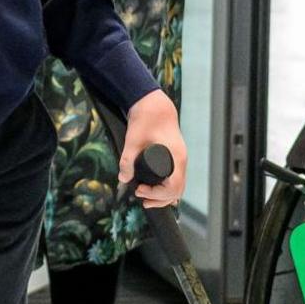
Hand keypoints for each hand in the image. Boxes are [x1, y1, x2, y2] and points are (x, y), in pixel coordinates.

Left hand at [117, 90, 185, 208]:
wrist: (153, 104)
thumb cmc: (146, 119)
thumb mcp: (133, 140)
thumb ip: (127, 160)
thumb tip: (123, 179)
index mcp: (176, 156)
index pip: (174, 186)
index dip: (157, 194)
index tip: (140, 190)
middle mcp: (181, 159)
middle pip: (178, 189)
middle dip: (160, 199)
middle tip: (141, 199)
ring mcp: (180, 158)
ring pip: (179, 185)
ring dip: (164, 195)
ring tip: (146, 199)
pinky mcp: (175, 156)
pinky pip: (176, 178)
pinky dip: (168, 188)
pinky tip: (158, 193)